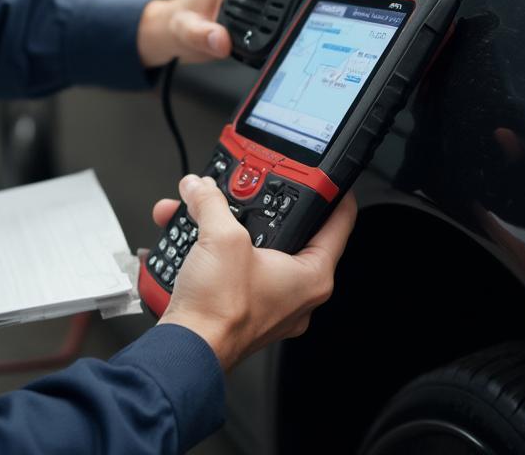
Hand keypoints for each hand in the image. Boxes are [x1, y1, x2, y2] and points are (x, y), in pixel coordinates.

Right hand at [154, 175, 356, 369]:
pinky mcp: (241, 305)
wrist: (187, 347)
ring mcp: (269, 301)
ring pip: (251, 247)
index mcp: (312, 276)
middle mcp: (296, 292)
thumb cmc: (220, 312)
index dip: (334, 193)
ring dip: (221, 224)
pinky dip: (209, 247)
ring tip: (202, 207)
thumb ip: (211, 202)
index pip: (339, 223)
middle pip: (287, 231)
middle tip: (249, 185)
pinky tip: (186, 233)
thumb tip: (201, 187)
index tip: (329, 176)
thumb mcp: (222, 236)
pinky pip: (230, 265)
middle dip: (258, 204)